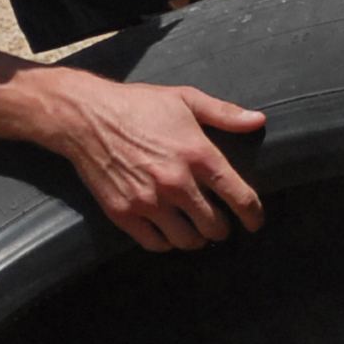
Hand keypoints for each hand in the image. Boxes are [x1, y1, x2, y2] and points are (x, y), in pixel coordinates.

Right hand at [39, 72, 267, 251]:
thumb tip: (257, 121)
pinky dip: (166, 242)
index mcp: (198, 155)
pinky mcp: (124, 214)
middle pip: (215, 226)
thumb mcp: (185, 99)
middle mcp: (177, 183)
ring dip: (195, 238)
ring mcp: (149, 202)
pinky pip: (156, 244)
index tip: (254, 222)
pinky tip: (167, 230)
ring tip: (193, 229)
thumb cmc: (138, 106)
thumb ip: (224, 113)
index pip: (239, 197)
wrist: (86, 118)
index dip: (253, 215)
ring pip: (187, 240)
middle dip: (221, 228)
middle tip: (217, 222)